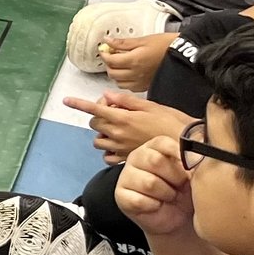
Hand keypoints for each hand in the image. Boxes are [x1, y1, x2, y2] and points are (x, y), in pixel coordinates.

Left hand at [62, 91, 193, 160]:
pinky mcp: (127, 159)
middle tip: (115, 112)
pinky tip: (117, 145)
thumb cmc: (171, 121)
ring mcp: (121, 148)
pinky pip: (107, 157)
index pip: (94, 109)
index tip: (66, 100)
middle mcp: (118, 133)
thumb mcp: (150, 105)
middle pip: (94, 123)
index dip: (78, 104)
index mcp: (123, 117)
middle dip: (99, 116)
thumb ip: (125, 101)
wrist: (186, 144)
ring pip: (98, 140)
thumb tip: (107, 96)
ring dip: (102, 133)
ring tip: (117, 129)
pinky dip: (108, 151)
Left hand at [98, 31, 176, 92]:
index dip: (104, 54)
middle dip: (109, 65)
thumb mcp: (143, 40)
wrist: (183, 53)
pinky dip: (125, 81)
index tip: (104, 50)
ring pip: (119, 83)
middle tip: (111, 56)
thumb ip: (123, 43)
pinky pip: (130, 87)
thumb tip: (108, 42)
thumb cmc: (166, 45)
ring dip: (116, 74)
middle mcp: (136, 74)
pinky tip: (129, 73)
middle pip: (112, 73)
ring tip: (120, 65)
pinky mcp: (147, 86)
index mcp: (134, 60)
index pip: (110, 61)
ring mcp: (142, 82)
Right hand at [115, 136, 198, 239]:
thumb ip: (192, 161)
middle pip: (155, 161)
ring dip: (166, 194)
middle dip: (175, 177)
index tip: (191, 165)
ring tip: (170, 196)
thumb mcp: (193, 174)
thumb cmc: (184, 192)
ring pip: (149, 183)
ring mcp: (126, 176)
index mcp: (154, 148)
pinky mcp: (120, 195)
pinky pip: (139, 200)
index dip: (178, 153)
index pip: (162, 143)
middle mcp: (137, 158)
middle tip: (181, 185)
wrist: (177, 218)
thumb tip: (196, 155)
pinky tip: (157, 206)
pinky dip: (154, 206)